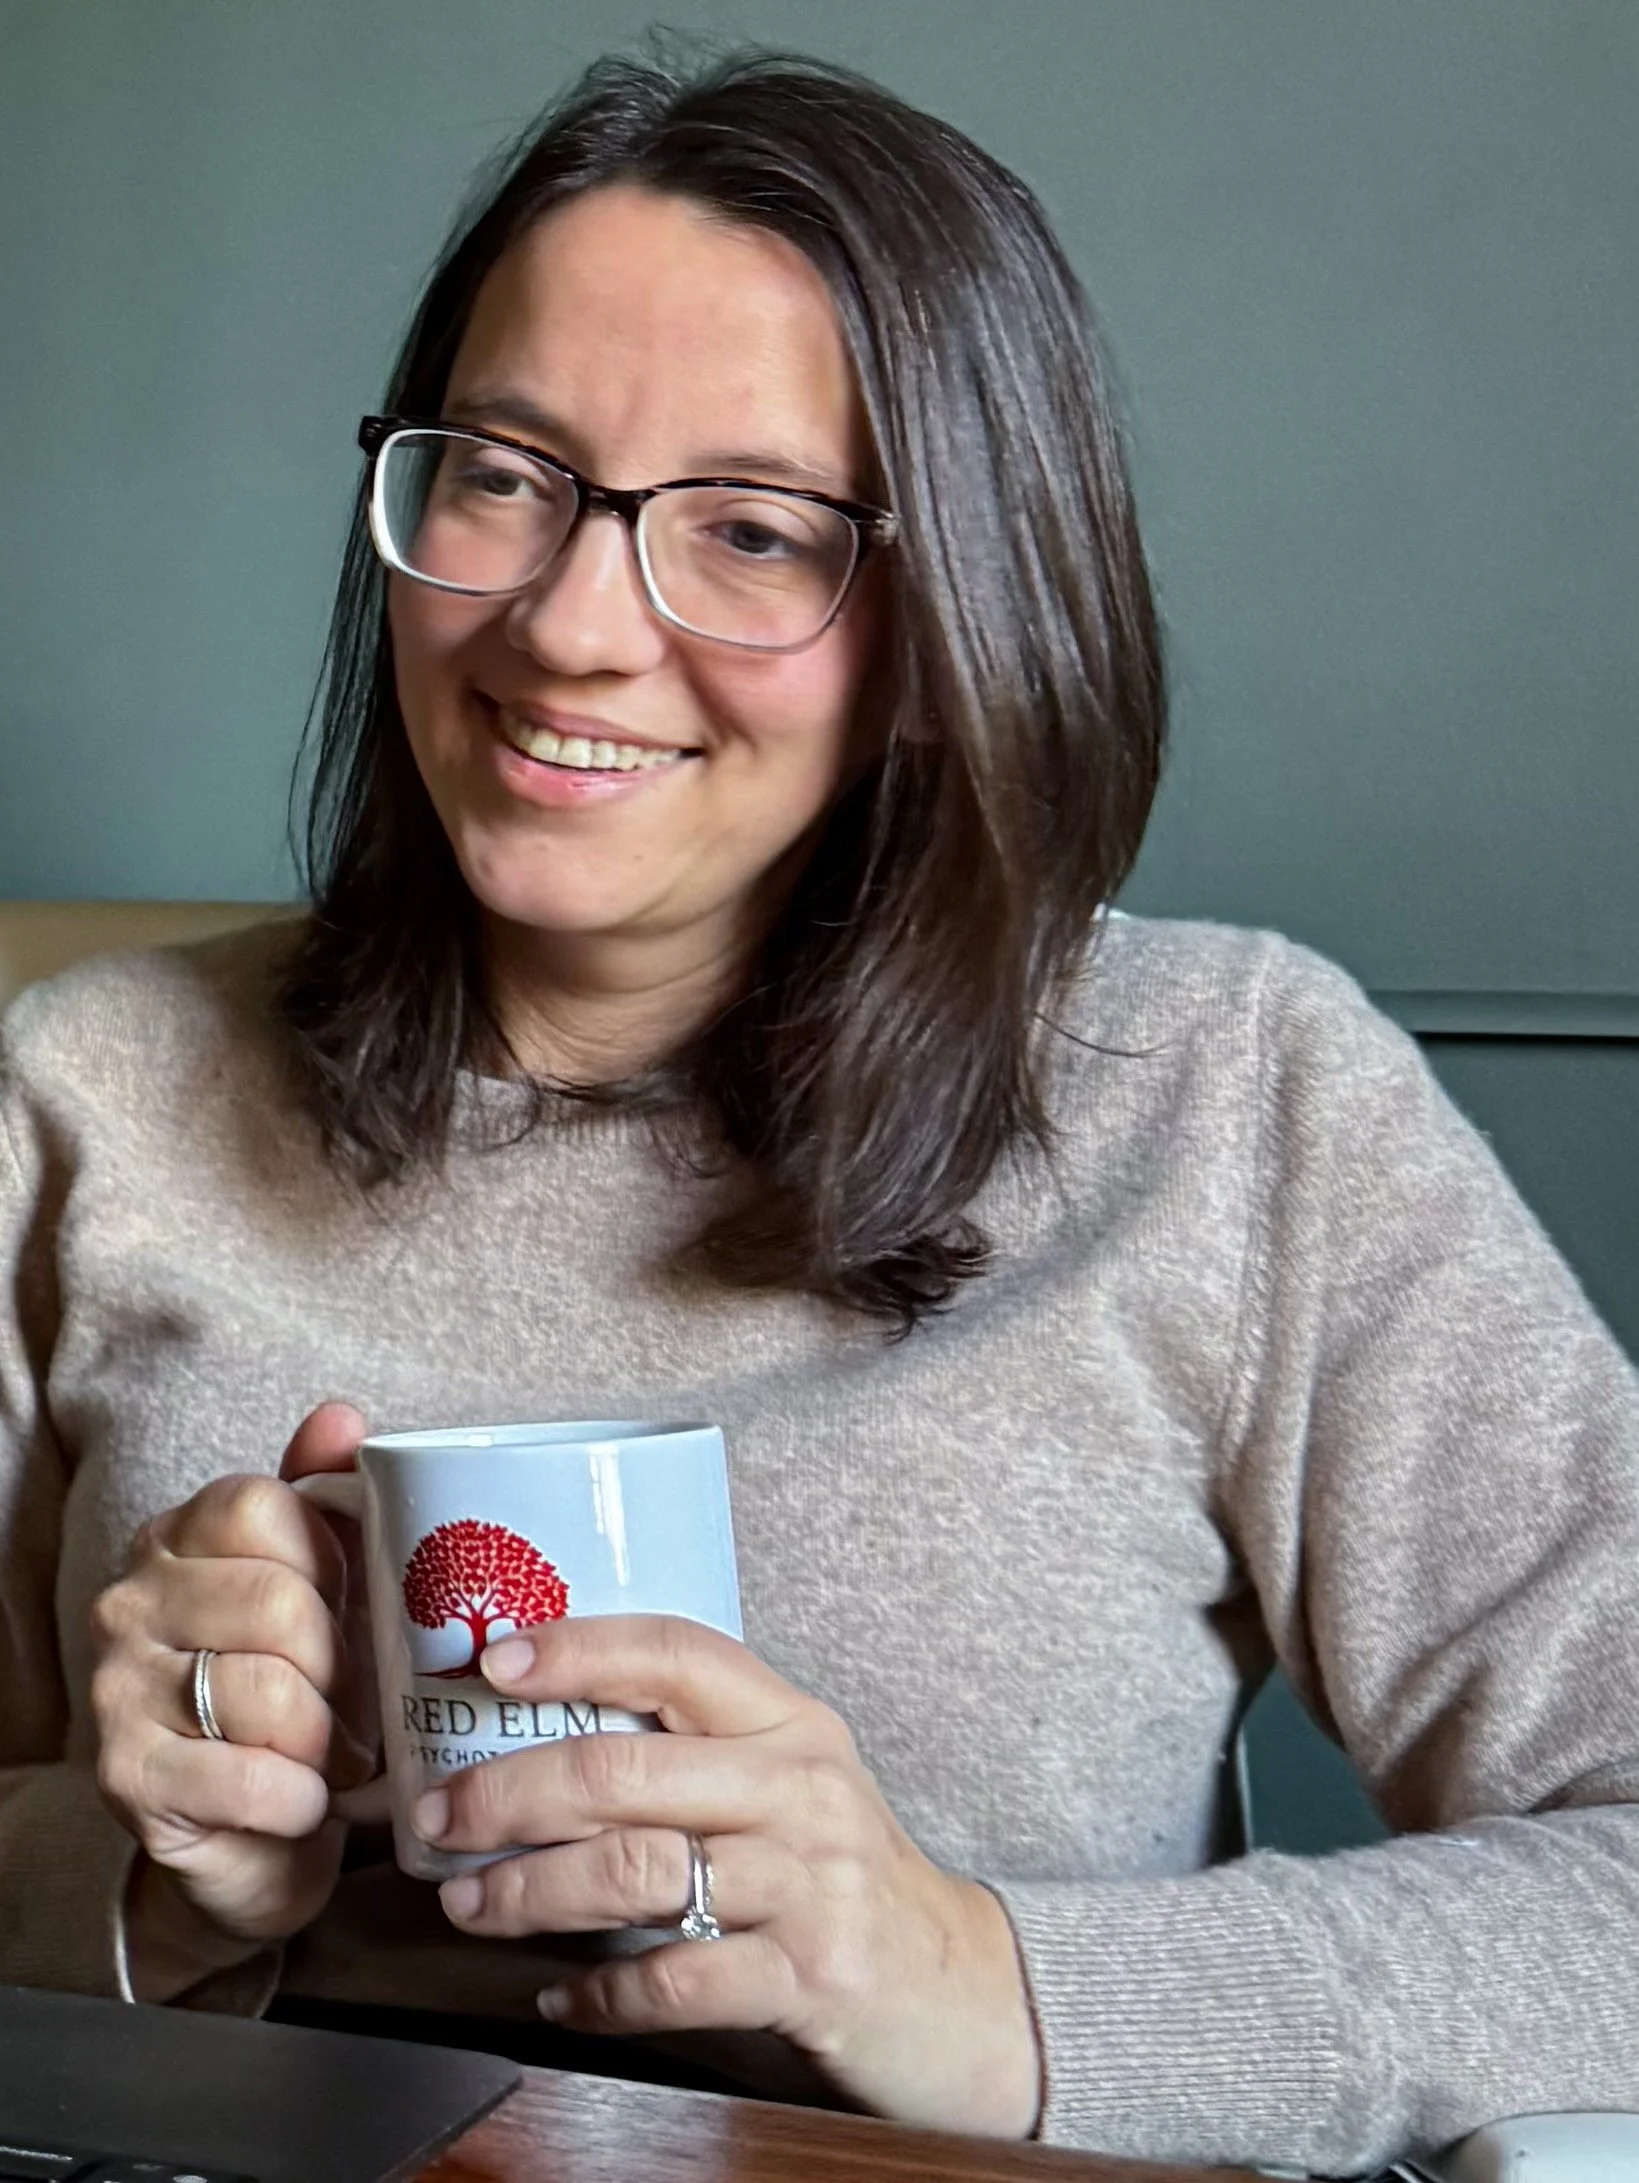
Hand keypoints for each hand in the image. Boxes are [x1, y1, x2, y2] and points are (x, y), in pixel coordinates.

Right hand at [90, 1402, 374, 1966]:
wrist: (249, 1834)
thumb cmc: (296, 1691)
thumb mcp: (320, 1589)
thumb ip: (327, 1497)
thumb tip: (341, 1416)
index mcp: (176, 1538)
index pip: (265, 1508)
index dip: (332, 1560)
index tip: (348, 1604)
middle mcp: (129, 1601)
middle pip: (277, 1603)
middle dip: (341, 1663)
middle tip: (355, 1699)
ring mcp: (117, 1689)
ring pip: (267, 1692)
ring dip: (327, 1738)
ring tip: (334, 1754)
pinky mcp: (126, 1778)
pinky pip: (249, 1777)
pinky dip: (300, 1797)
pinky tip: (304, 1801)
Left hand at [415, 1615, 1041, 2137]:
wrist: (961, 1987)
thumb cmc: (845, 1875)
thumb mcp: (791, 1786)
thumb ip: (696, 1755)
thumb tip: (548, 1734)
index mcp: (790, 1724)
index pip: (677, 1654)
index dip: (581, 1649)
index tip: (496, 1659)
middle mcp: (800, 1788)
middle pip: (627, 1769)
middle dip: (511, 1791)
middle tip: (442, 1814)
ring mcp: (807, 1882)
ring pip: (636, 1870)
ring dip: (531, 1892)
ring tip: (471, 1904)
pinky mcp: (809, 1976)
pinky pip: (675, 1979)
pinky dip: (601, 1994)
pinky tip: (562, 1997)